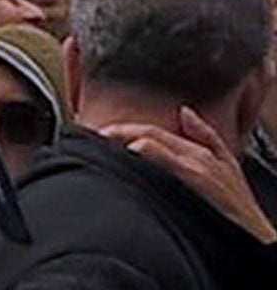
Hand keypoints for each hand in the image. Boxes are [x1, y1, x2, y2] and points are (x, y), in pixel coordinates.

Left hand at [101, 107, 276, 244]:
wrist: (258, 236)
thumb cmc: (238, 207)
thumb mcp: (226, 165)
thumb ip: (205, 136)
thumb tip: (184, 111)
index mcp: (195, 149)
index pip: (150, 130)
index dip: (123, 128)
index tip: (98, 132)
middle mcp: (195, 152)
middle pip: (148, 131)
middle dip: (117, 130)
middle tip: (90, 132)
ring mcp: (197, 164)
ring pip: (154, 140)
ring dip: (125, 137)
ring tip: (101, 138)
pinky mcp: (199, 178)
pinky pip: (168, 158)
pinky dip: (149, 149)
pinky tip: (132, 148)